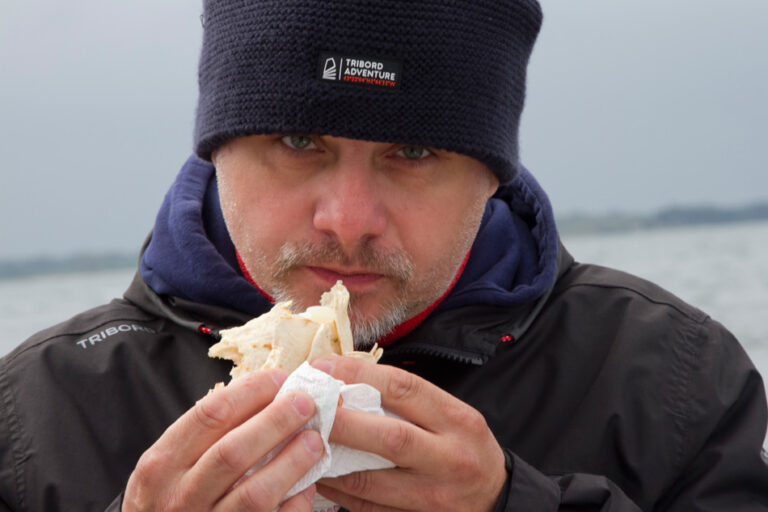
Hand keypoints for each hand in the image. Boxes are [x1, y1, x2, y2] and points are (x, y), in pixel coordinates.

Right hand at [123, 370, 324, 510]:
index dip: (250, 391)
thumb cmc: (171, 501)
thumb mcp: (171, 466)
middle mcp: (179, 496)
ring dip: (291, 462)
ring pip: (256, 493)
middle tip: (306, 402)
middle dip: (276, 421)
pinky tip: (308, 485)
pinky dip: (294, 503)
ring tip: (315, 441)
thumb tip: (268, 394)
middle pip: (235, 451)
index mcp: (162, 464)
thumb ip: (207, 436)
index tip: (279, 379)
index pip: (210, 414)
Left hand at [311, 356, 506, 511]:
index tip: (322, 367)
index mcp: (456, 420)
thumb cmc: (464, 447)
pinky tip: (317, 475)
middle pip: (389, 437)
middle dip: (342, 421)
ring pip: (371, 480)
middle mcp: (448, 457)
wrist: (497, 499)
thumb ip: (408, 401)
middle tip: (305, 408)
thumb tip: (347, 381)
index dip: (358, 375)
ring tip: (300, 442)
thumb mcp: (452, 415)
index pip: (403, 388)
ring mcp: (432, 495)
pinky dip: (338, 491)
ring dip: (330, 462)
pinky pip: (367, 507)